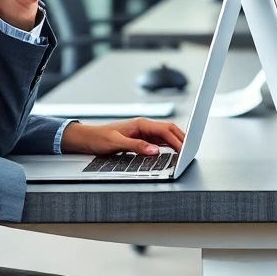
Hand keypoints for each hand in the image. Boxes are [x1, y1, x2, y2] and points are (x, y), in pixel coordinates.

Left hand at [60, 119, 185, 155]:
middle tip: (190, 151)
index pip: (164, 131)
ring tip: (184, 151)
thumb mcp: (117, 143)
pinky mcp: (139, 138)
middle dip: (181, 139)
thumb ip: (137, 146)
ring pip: (165, 134)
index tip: (184, 150)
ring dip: (175, 141)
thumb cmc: (99, 138)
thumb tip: (155, 150)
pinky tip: (171, 151)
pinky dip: (167, 145)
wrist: (87, 138)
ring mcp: (142, 131)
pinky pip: (158, 140)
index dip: (176, 140)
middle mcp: (143, 126)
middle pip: (168, 130)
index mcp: (140, 123)